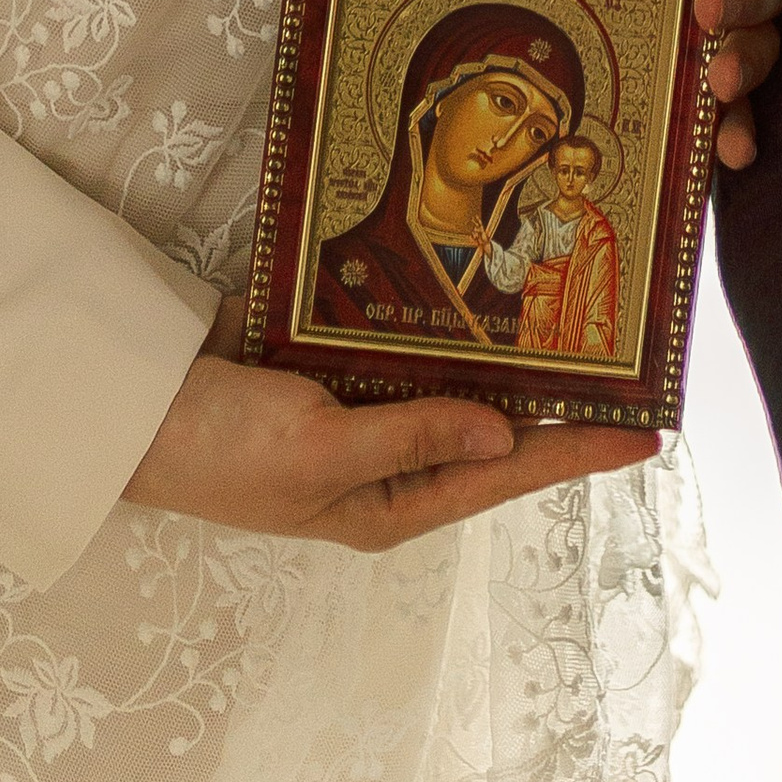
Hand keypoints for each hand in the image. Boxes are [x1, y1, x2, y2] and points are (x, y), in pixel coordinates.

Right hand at [123, 295, 652, 550]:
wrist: (135, 404)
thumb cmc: (222, 448)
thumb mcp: (319, 452)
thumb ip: (413, 434)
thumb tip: (507, 430)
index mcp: (389, 502)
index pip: (505, 473)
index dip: (577, 450)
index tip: (646, 432)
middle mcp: (389, 458)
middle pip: (495, 424)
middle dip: (561, 397)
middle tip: (632, 358)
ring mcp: (363, 404)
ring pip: (459, 376)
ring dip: (512, 348)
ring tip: (583, 313)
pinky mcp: (336, 356)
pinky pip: (410, 338)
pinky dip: (450, 313)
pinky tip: (489, 279)